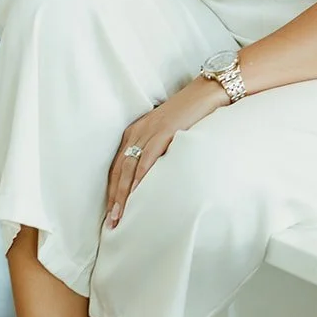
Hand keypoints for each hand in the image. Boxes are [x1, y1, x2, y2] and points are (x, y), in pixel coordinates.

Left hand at [105, 75, 228, 228]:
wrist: (205, 93)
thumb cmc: (190, 114)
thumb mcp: (166, 133)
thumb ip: (157, 150)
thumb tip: (155, 176)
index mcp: (135, 132)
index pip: (117, 166)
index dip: (112, 191)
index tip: (111, 212)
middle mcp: (137, 132)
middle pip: (119, 170)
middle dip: (114, 198)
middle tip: (112, 224)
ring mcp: (149, 132)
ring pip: (129, 168)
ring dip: (123, 195)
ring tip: (121, 217)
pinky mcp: (163, 132)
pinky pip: (147, 159)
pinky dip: (140, 178)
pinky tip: (137, 195)